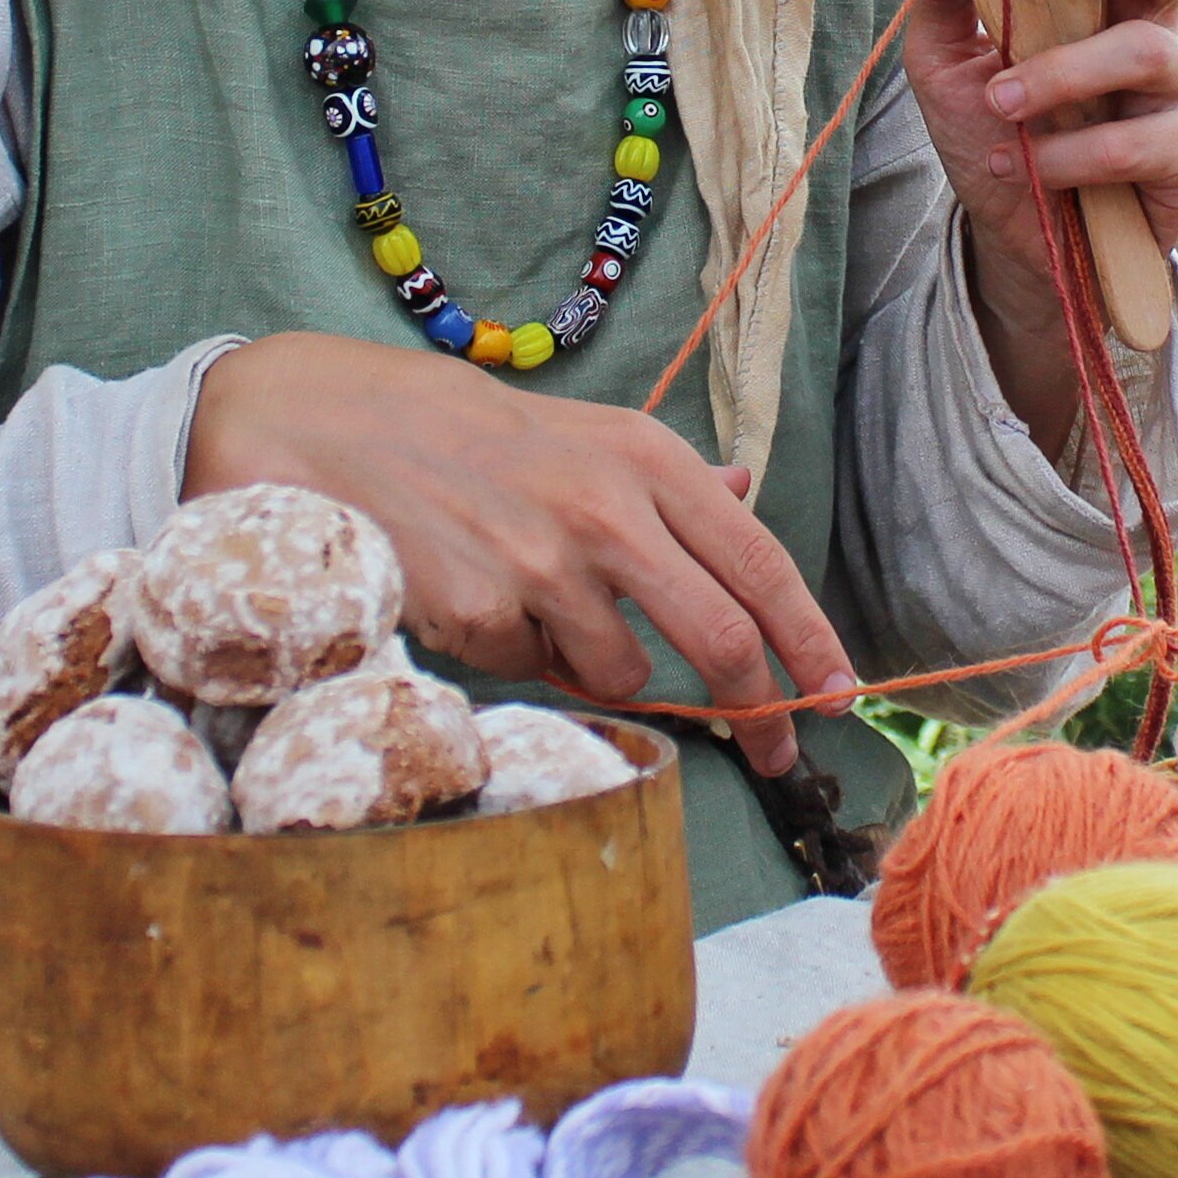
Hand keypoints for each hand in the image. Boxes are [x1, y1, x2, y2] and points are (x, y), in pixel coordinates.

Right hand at [182, 332, 849, 773]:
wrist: (338, 427)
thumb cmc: (479, 438)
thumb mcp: (589, 433)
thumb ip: (673, 479)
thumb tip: (748, 490)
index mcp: (649, 459)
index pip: (761, 562)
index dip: (809, 637)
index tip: (839, 691)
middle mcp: (609, 510)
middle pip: (722, 639)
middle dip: (759, 710)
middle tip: (776, 749)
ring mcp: (544, 566)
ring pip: (623, 675)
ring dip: (599, 666)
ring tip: (543, 602)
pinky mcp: (482, 615)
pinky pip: (536, 675)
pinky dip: (522, 655)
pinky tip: (481, 596)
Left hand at [902, 0, 1177, 443]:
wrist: (1009, 236)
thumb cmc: (989, 132)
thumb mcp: (941, 57)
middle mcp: (1146, 16)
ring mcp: (1174, 83)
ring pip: (1150, 49)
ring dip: (1065, 74)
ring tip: (1002, 105)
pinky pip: (1145, 138)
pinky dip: (1079, 153)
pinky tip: (1036, 169)